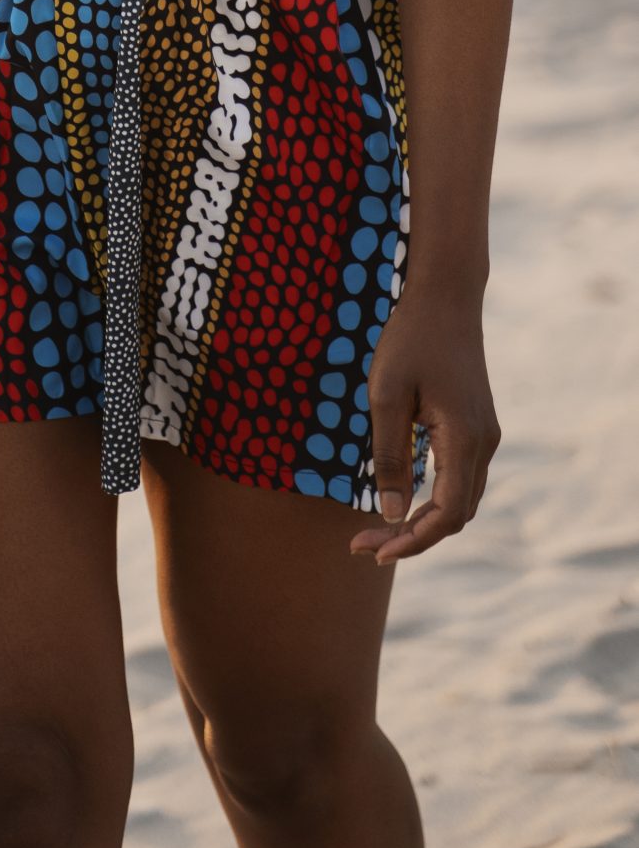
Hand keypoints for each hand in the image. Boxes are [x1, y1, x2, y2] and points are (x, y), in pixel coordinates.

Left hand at [348, 289, 500, 564]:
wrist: (445, 297)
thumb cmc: (409, 340)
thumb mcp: (385, 395)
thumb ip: (389, 456)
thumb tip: (391, 514)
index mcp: (464, 438)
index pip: (447, 514)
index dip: (412, 541)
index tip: (372, 550)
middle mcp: (484, 443)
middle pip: (456, 514)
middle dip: (412, 537)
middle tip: (363, 544)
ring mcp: (485, 435)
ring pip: (461, 499)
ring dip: (423, 520)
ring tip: (377, 528)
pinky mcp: (477, 426)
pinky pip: (460, 478)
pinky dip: (434, 498)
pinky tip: (401, 497)